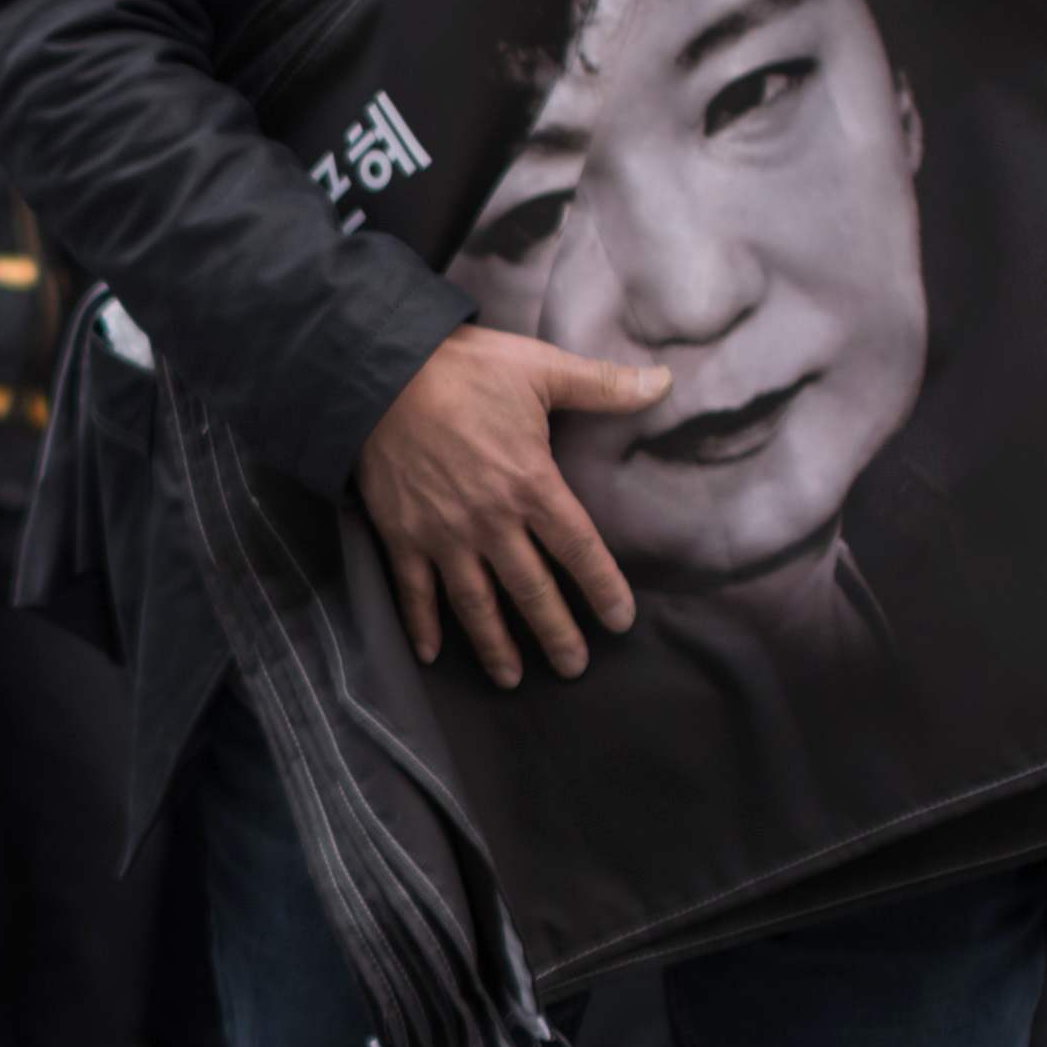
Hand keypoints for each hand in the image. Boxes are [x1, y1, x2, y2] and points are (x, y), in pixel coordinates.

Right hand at [353, 324, 665, 678]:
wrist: (381, 371)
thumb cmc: (466, 368)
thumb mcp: (541, 369)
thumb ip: (604, 385)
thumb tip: (665, 383)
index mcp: (532, 485)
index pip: (579, 550)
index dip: (603, 589)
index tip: (620, 622)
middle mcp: (491, 523)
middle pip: (532, 592)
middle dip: (556, 634)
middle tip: (575, 668)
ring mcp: (444, 535)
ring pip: (477, 605)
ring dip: (496, 646)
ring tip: (513, 678)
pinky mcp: (402, 536)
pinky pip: (414, 592)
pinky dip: (423, 626)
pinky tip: (433, 655)